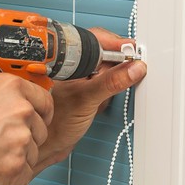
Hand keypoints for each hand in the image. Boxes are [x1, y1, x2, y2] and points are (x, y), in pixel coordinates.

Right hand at [0, 72, 54, 184]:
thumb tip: (1, 95)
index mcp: (10, 88)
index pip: (44, 100)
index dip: (40, 114)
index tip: (34, 122)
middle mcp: (21, 111)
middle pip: (39, 129)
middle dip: (24, 140)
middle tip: (0, 146)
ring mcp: (20, 139)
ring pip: (32, 154)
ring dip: (16, 161)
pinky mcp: (16, 166)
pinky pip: (24, 177)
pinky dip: (11, 182)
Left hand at [38, 29, 145, 174]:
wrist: (50, 145)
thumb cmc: (56, 123)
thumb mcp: (89, 99)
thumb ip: (112, 82)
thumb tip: (134, 68)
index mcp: (67, 59)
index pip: (97, 39)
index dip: (117, 44)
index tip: (133, 52)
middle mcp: (73, 65)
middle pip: (104, 51)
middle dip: (118, 62)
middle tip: (129, 70)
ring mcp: (81, 77)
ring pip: (107, 66)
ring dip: (114, 77)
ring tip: (109, 90)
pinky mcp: (87, 89)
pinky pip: (105, 81)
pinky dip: (110, 89)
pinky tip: (103, 100)